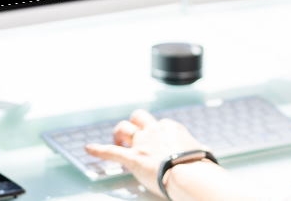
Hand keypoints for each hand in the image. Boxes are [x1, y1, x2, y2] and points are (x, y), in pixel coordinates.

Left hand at [84, 109, 207, 196]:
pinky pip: (111, 151)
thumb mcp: (200, 151)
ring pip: (123, 129)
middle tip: (130, 135)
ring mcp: (142, 143)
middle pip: (138, 117)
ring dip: (118, 135)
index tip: (155, 144)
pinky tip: (88, 149)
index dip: (153, 133)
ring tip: (116, 142)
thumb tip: (202, 153)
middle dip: (133, 124)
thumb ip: (196, 149)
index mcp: (170, 128)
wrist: (189, 173)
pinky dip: (98, 150)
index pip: (158, 124)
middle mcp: (154, 131)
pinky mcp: (133, 158)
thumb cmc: (199, 165)